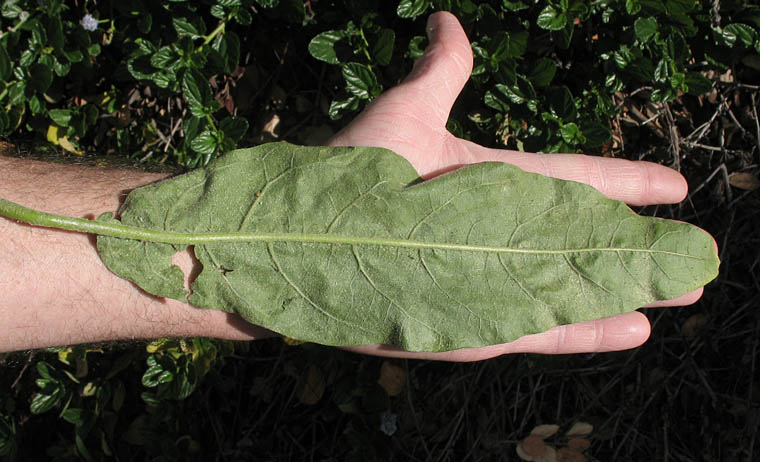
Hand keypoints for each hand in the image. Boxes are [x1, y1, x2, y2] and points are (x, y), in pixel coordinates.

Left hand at [329, 12, 703, 360]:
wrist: (292, 237)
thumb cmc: (347, 172)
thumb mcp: (404, 113)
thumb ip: (440, 73)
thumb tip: (447, 19)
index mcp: (488, 185)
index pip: (573, 179)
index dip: (624, 180)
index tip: (673, 184)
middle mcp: (495, 235)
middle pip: (583, 239)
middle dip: (637, 245)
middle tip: (693, 254)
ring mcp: (488, 281)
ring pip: (573, 287)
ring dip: (626, 288)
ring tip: (680, 293)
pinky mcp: (474, 324)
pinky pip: (542, 328)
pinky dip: (588, 330)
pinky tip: (636, 329)